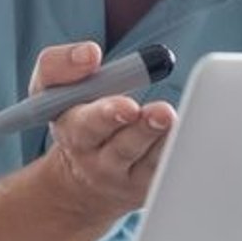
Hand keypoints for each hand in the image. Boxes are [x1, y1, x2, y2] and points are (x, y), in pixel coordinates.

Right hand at [27, 42, 174, 227]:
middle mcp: (99, 161)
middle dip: (142, 129)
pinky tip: (191, 138)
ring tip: (176, 121)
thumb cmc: (75, 120)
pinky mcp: (152, 187)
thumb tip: (90, 54)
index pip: (86, 125)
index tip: (128, 106)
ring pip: (152, 160)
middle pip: (124, 147)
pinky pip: (170, 170)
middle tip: (162, 113)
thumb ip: (59, 64)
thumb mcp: (50, 90)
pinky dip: (182, 153)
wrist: (84, 178)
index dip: (107, 115)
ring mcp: (128, 178)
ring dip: (167, 140)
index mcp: (73, 133)